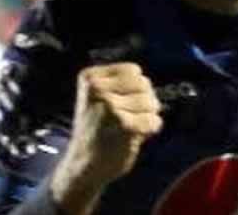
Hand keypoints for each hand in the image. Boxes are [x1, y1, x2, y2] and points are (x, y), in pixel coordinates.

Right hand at [52, 63, 162, 213]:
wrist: (83, 166)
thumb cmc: (95, 130)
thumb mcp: (97, 97)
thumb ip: (119, 84)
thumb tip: (147, 82)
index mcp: (89, 78)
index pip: (133, 70)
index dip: (134, 88)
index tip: (119, 105)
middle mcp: (97, 89)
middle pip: (144, 84)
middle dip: (143, 101)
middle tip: (126, 119)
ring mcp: (110, 107)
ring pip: (151, 102)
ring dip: (146, 117)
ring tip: (128, 128)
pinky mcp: (124, 126)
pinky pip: (154, 121)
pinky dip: (150, 130)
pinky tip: (133, 137)